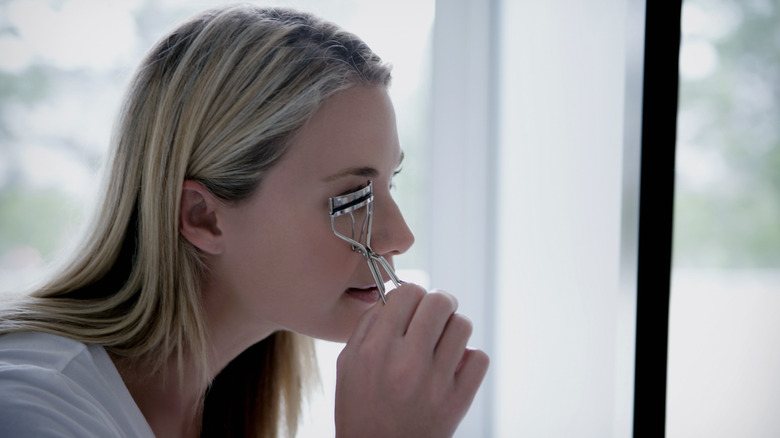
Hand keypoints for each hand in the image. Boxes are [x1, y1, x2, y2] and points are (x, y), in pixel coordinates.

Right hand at [335, 284, 488, 437]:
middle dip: (439, 302)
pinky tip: (453, 366)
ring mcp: (435, 383)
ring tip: (443, 341)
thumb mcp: (348, 363)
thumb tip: (396, 295)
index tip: (412, 306)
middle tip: (436, 314)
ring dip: (454, 328)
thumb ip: (368, 324)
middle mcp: (406, 363)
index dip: (412, 294)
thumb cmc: (360, 407)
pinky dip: (470, 358)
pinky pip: (479, 358)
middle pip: (440, 302)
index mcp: (376, 349)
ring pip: (462, 326)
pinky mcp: (457, 402)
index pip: (408, 292)